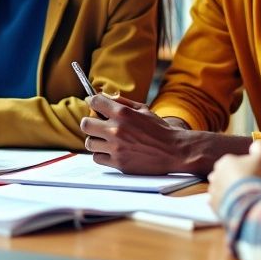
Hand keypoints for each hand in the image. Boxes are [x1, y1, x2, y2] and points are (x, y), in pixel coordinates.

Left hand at [80, 93, 249, 174]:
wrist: (175, 151)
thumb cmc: (159, 129)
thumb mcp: (143, 109)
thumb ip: (122, 102)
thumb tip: (104, 96)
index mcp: (123, 113)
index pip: (94, 101)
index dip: (93, 102)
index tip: (95, 106)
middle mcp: (117, 129)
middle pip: (86, 123)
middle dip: (90, 123)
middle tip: (97, 125)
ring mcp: (116, 148)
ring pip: (89, 143)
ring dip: (95, 140)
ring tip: (105, 140)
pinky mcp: (119, 163)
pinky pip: (97, 158)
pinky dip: (101, 155)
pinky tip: (111, 151)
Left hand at [208, 140, 260, 212]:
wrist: (247, 201)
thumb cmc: (253, 177)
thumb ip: (260, 147)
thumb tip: (260, 143)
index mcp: (225, 161)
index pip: (234, 162)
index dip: (245, 169)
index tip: (253, 176)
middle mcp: (215, 174)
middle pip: (226, 176)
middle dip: (235, 180)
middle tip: (249, 187)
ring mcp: (213, 190)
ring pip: (222, 189)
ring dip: (231, 192)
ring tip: (245, 197)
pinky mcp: (213, 204)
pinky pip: (220, 203)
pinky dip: (228, 204)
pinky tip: (238, 206)